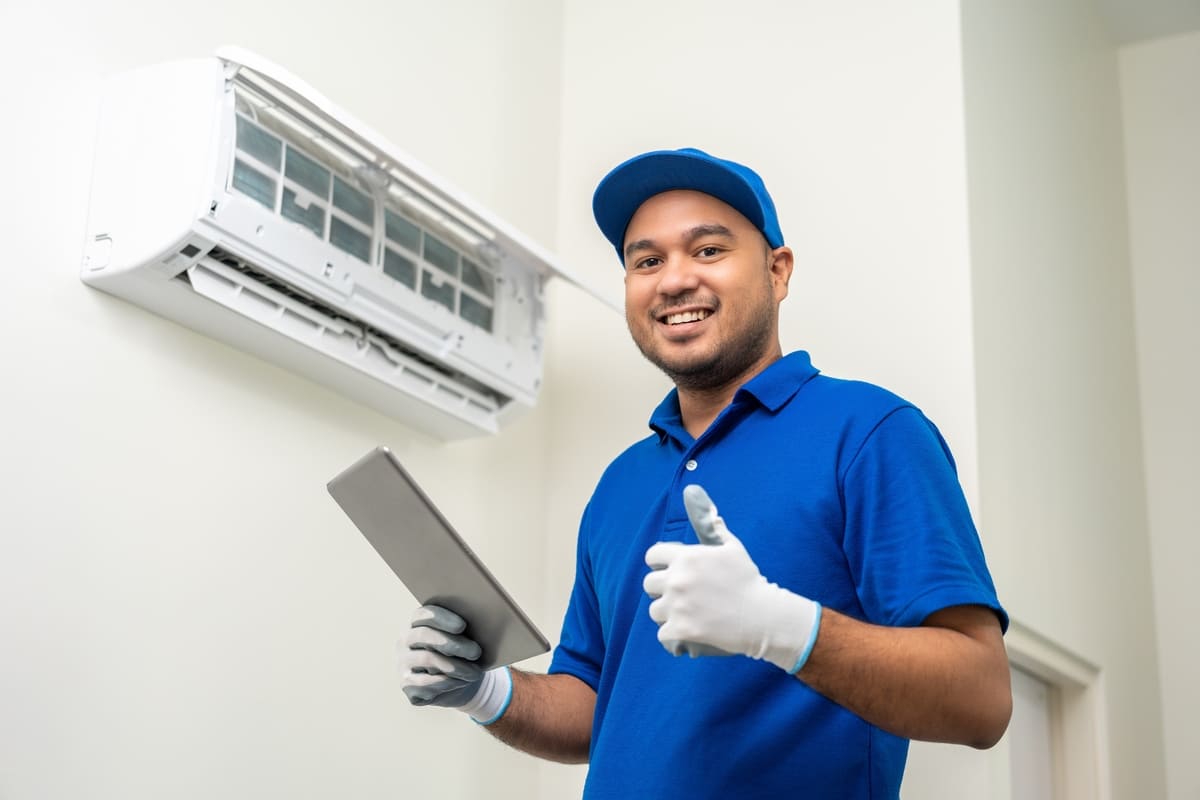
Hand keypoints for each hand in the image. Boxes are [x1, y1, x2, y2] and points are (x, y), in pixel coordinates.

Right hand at [400, 605, 512, 722]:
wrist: (456, 682)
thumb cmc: (461, 653)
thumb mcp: (464, 640)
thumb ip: (465, 630)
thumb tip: (482, 625)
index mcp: (418, 621)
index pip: (424, 614)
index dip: (442, 618)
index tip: (462, 626)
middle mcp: (405, 639)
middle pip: (424, 635)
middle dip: (452, 643)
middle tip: (476, 651)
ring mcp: (403, 662)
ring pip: (427, 659)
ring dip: (455, 667)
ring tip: (475, 672)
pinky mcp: (406, 684)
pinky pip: (425, 682)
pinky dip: (447, 682)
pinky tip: (461, 682)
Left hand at [642, 485, 821, 673]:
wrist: (762, 616)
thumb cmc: (749, 580)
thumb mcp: (734, 549)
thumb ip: (716, 530)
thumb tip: (712, 513)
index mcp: (686, 557)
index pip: (652, 555)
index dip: (659, 562)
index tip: (668, 569)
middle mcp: (677, 580)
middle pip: (648, 584)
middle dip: (661, 588)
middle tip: (677, 594)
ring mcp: (677, 606)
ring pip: (654, 610)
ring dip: (665, 612)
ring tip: (682, 614)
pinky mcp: (681, 630)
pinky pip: (661, 633)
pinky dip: (671, 634)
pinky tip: (683, 631)